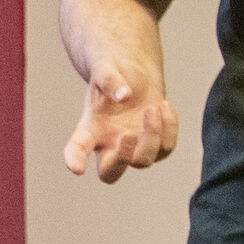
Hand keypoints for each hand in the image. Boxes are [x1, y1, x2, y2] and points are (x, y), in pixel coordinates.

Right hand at [65, 68, 178, 182]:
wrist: (133, 76)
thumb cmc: (113, 74)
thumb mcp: (106, 68)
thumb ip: (109, 79)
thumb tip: (123, 95)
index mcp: (89, 130)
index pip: (76, 149)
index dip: (75, 160)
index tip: (77, 169)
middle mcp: (108, 145)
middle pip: (110, 174)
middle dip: (122, 159)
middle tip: (127, 134)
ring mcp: (133, 148)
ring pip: (144, 162)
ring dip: (152, 136)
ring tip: (152, 107)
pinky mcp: (155, 145)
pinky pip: (166, 149)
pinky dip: (169, 129)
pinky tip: (164, 105)